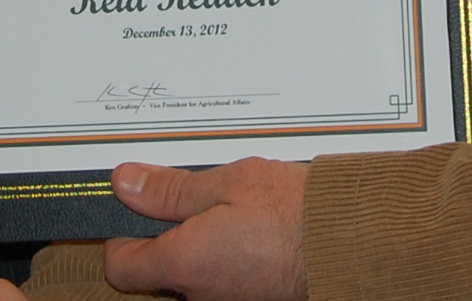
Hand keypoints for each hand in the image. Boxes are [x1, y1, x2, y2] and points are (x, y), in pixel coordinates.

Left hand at [103, 158, 307, 300]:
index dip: (120, 235)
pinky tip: (250, 226)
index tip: (132, 207)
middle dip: (169, 231)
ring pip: (194, 271)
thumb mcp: (225, 183)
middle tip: (191, 196)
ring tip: (230, 206)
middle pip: (159, 268)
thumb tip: (126, 184)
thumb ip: (169, 190)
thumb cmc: (294, 213)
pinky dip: (228, 252)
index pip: (121, 266)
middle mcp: (201, 294)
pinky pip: (223, 276)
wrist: (351, 240)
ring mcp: (228, 300)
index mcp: (184, 264)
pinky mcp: (252, 298)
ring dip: (202, 240)